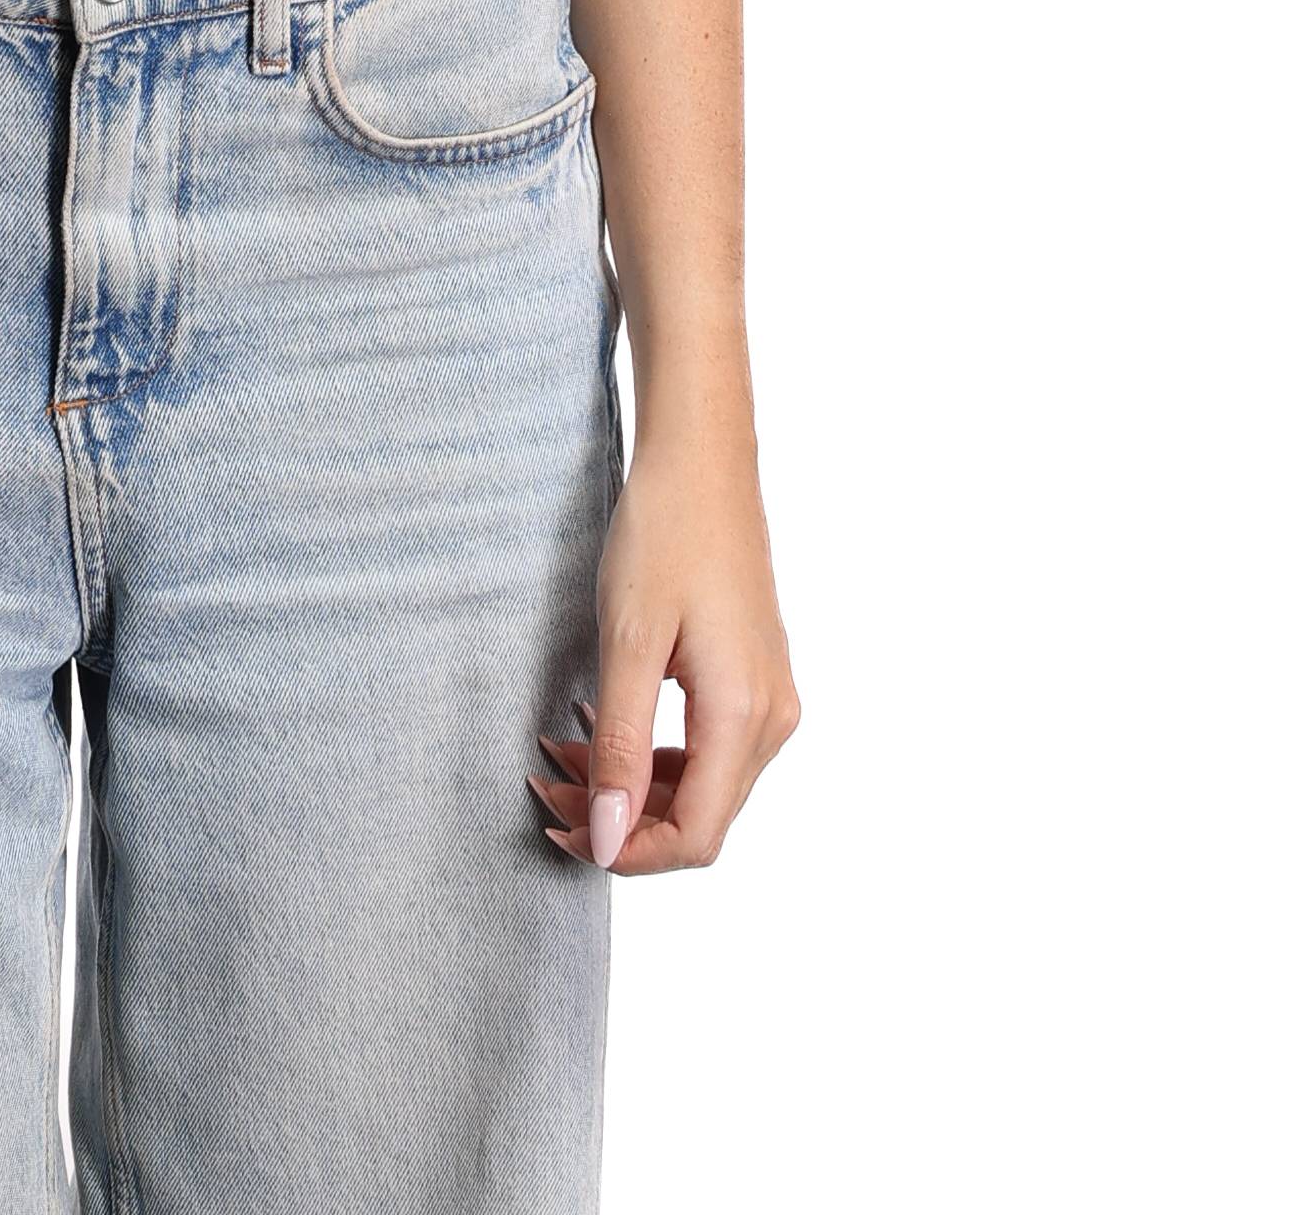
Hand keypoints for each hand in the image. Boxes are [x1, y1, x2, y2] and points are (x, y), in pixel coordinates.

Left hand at [529, 435, 799, 872]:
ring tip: (558, 757)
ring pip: (702, 786)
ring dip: (631, 788)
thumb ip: (620, 748)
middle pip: (700, 818)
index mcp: (745, 715)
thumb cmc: (663, 533)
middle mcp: (771, 719)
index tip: (562, 833)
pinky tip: (598, 730)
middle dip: (619, 820)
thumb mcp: (627, 642)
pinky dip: (653, 755)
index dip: (629, 853)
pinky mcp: (755, 680)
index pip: (697, 838)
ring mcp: (769, 699)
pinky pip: (708, 747)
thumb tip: (607, 840)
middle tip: (543, 787)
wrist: (701, 460)